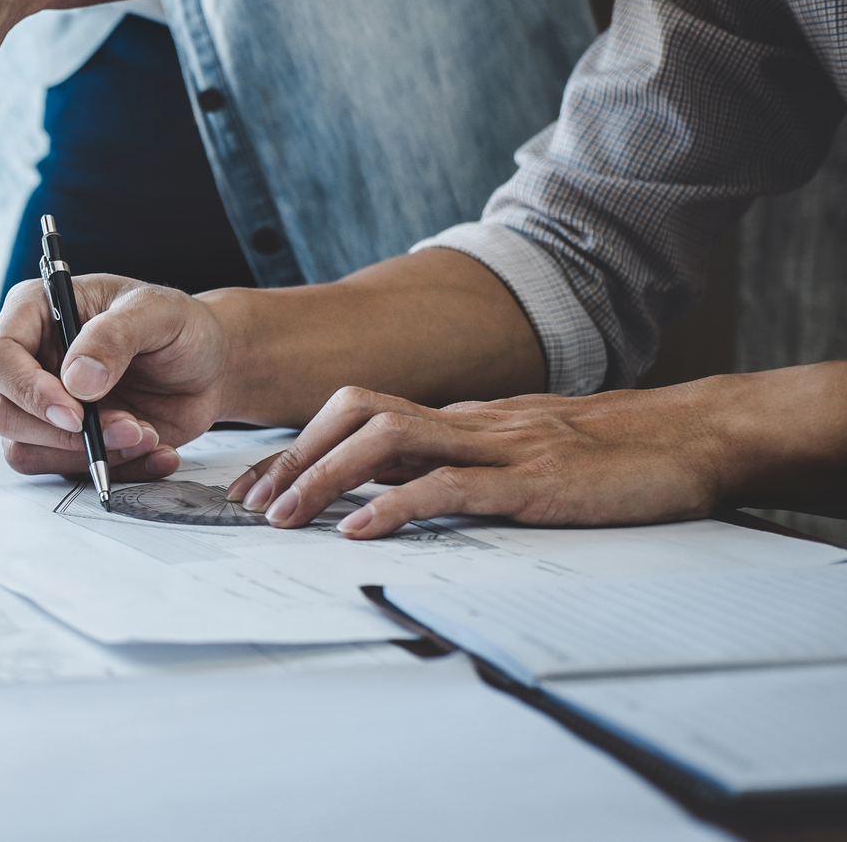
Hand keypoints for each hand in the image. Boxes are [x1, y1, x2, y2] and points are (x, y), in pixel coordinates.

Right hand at [0, 275, 231, 480]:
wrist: (210, 367)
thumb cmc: (178, 326)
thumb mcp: (157, 312)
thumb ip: (114, 336)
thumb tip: (76, 380)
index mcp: (36, 314)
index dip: (25, 389)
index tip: (73, 411)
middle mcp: (32, 361)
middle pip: (5, 413)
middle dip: (66, 433)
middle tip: (128, 426)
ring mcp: (47, 406)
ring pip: (28, 451)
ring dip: (90, 454)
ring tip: (146, 433)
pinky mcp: (68, 442)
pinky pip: (66, 472)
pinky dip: (113, 470)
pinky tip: (154, 449)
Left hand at [225, 382, 745, 538]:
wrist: (694, 437)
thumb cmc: (613, 455)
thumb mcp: (523, 454)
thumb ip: (466, 464)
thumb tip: (402, 492)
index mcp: (461, 420)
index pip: (359, 417)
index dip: (301, 448)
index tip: (255, 486)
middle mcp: (467, 423)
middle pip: (355, 413)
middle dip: (296, 456)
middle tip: (253, 503)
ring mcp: (496, 445)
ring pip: (385, 437)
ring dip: (325, 476)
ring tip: (285, 516)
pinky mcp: (529, 479)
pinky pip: (448, 484)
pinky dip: (395, 506)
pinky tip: (360, 532)